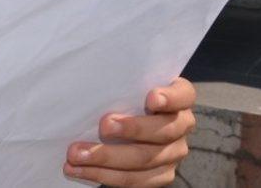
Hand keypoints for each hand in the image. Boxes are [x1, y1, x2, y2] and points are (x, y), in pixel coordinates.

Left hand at [63, 77, 196, 186]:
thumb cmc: (124, 95)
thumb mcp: (127, 84)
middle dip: (131, 130)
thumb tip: (90, 83)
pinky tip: (80, 169)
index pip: (183, 95)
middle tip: (103, 126)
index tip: (151, 98)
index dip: (170, 98)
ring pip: (145, 160)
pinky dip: (103, 175)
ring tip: (77, 155)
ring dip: (107, 158)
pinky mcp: (161, 174)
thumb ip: (121, 84)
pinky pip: (134, 180)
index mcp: (179, 98)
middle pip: (163, 132)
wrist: (125, 122)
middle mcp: (181, 126)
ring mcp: (174, 153)